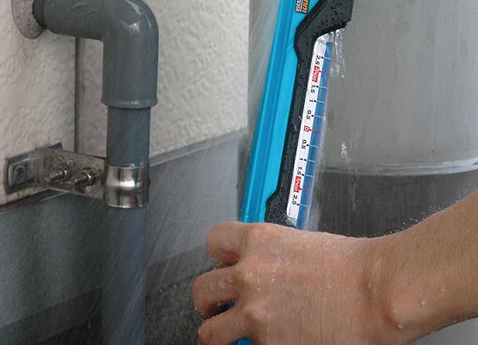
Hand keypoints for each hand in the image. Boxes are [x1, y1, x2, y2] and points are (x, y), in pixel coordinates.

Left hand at [192, 222, 392, 344]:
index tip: (222, 265)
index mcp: (258, 241)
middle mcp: (249, 275)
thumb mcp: (300, 241)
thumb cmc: (351, 265)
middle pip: (202, 288)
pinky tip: (274, 340)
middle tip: (217, 306)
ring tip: (232, 333)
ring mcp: (254, 313)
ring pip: (211, 332)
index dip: (218, 255)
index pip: (214, 241)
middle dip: (209, 299)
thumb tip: (262, 265)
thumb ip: (270, 252)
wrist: (375, 291)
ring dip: (221, 332)